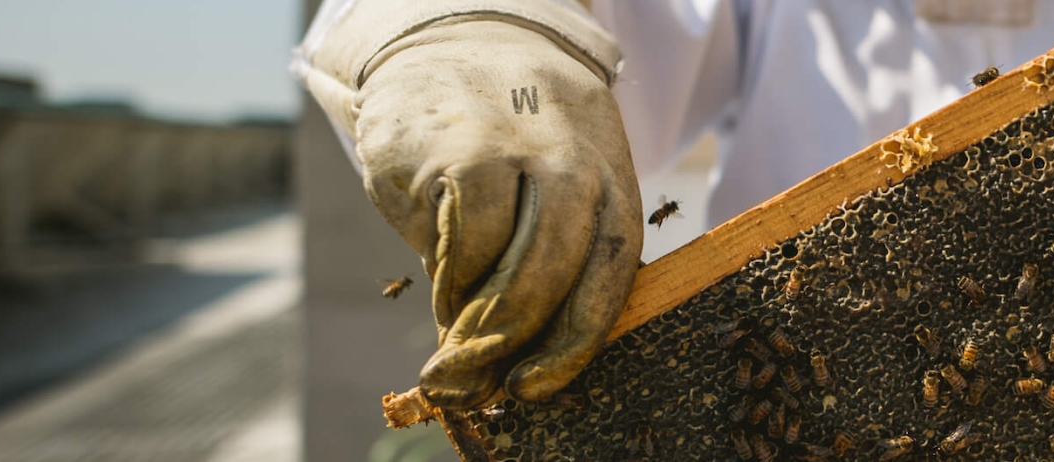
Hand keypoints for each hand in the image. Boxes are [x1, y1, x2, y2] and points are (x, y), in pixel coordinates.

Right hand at [352, 20, 640, 409]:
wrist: (459, 42)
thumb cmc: (516, 143)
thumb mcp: (557, 184)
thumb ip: (552, 259)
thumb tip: (520, 359)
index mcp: (612, 176)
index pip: (611, 267)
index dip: (577, 337)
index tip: (540, 384)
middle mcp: (569, 161)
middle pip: (554, 270)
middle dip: (518, 339)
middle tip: (485, 384)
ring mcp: (510, 152)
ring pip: (498, 263)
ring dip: (473, 321)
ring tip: (455, 349)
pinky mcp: (450, 151)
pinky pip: (452, 241)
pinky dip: (445, 281)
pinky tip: (442, 288)